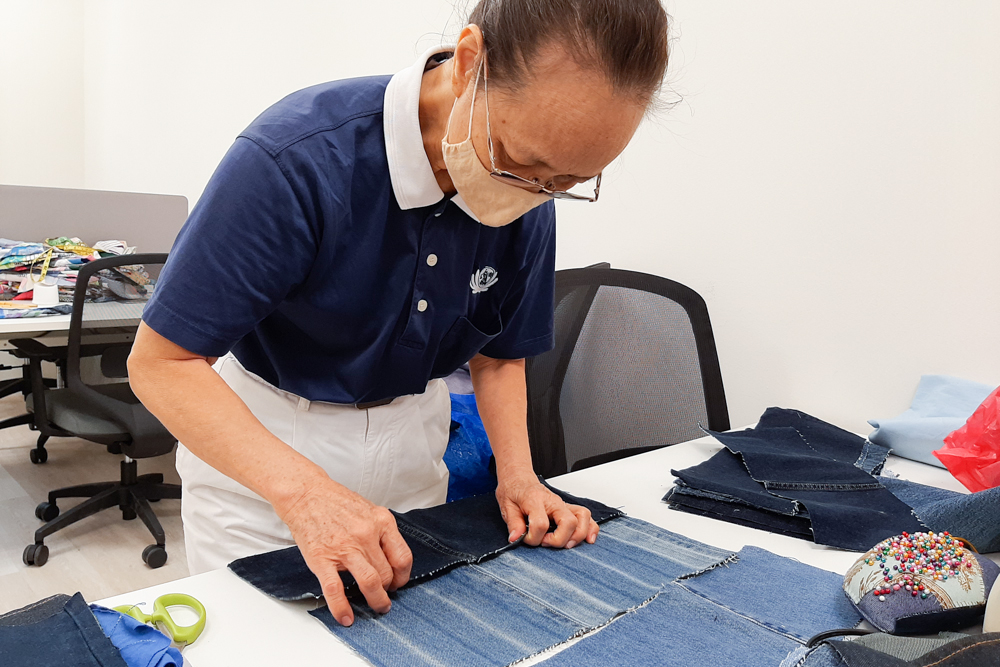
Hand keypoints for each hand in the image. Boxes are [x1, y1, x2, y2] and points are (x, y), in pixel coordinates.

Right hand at [276, 478, 411, 626]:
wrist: (306, 494)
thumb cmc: (336, 502)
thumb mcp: (369, 510)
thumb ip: (382, 533)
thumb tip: (391, 560)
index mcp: (381, 521)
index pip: (403, 557)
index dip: (403, 576)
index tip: (398, 582)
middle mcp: (366, 534)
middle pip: (387, 573)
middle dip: (387, 590)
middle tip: (384, 596)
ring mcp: (344, 547)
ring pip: (370, 583)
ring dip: (376, 600)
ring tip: (376, 607)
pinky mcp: (322, 559)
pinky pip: (336, 590)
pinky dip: (342, 608)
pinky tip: (346, 617)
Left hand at [496, 472, 598, 547]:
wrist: (519, 478)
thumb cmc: (514, 490)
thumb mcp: (506, 506)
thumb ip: (513, 523)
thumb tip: (515, 538)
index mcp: (535, 500)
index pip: (541, 524)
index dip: (533, 537)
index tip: (525, 539)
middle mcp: (553, 501)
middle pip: (568, 522)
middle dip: (559, 539)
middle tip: (545, 543)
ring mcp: (563, 504)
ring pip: (582, 518)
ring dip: (577, 535)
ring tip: (565, 544)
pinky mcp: (568, 508)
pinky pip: (587, 516)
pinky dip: (591, 528)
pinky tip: (588, 539)